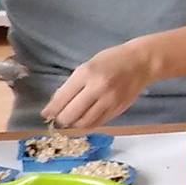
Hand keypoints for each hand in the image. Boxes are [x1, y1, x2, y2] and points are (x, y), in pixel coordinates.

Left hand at [41, 40, 156, 128]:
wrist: (141, 63)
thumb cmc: (112, 60)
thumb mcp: (88, 65)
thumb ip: (73, 84)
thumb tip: (56, 103)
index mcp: (86, 73)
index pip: (63, 97)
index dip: (51, 109)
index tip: (45, 114)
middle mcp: (97, 88)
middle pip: (72, 114)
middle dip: (61, 120)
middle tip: (57, 120)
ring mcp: (109, 101)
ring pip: (84, 123)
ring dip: (73, 124)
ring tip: (70, 121)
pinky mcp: (117, 110)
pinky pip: (97, 123)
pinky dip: (87, 125)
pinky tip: (83, 120)